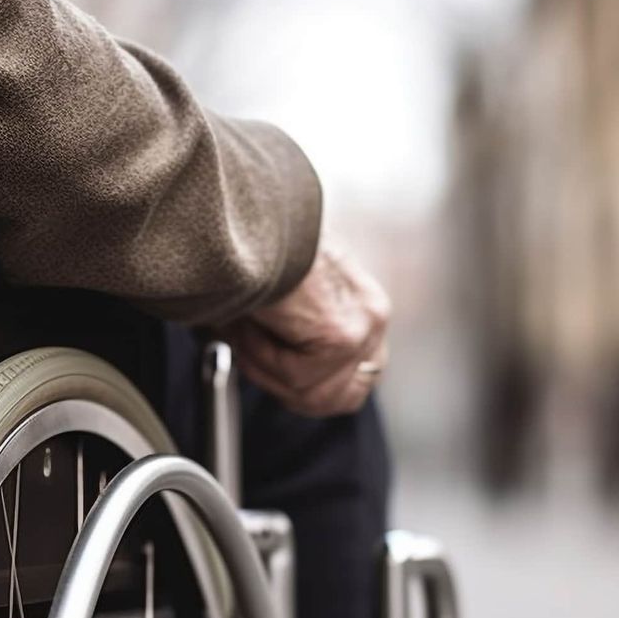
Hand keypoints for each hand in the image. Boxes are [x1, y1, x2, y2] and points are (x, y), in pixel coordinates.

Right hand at [220, 242, 390, 417]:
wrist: (250, 218)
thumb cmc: (256, 246)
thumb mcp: (286, 296)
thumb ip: (298, 336)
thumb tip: (276, 376)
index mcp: (365, 305)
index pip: (359, 378)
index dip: (312, 388)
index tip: (275, 378)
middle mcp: (373, 316)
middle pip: (342, 399)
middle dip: (290, 391)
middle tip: (252, 359)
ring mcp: (363, 327)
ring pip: (312, 393)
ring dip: (264, 367)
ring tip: (245, 329)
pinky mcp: (343, 336)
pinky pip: (296, 377)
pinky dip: (259, 354)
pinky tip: (250, 320)